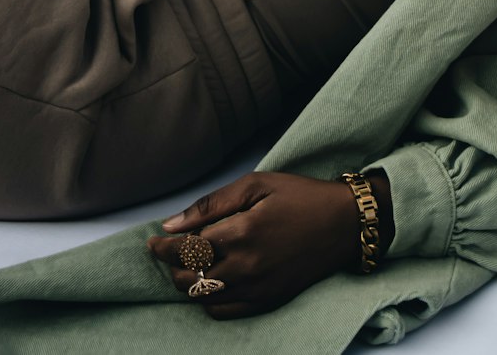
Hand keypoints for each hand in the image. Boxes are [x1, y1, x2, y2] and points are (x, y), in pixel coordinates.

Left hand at [146, 170, 362, 319]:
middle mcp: (245, 266)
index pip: (185, 250)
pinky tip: (211, 283)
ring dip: (189, 284)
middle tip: (172, 252)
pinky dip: (208, 300)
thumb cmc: (300, 196)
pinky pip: (223, 312)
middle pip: (189, 278)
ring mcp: (257, 289)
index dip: (163, 248)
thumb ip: (212, 204)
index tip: (153, 242)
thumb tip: (172, 223)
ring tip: (190, 266)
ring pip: (203, 298)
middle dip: (173, 266)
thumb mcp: (257, 184)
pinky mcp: (267, 302)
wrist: (343, 224)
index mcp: (241, 233)